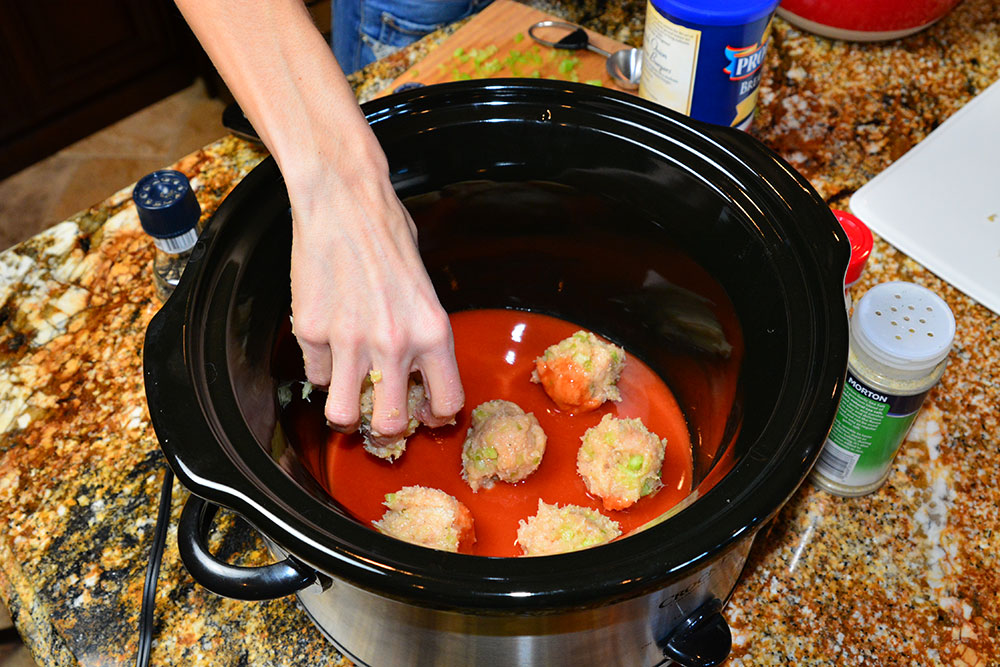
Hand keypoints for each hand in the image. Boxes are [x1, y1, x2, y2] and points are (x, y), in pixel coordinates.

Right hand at [286, 140, 463, 438]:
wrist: (344, 199)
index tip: (424, 413)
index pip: (446, 403)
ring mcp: (350, 342)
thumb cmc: (387, 232)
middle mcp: (394, 344)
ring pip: (342, 415)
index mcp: (433, 332)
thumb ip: (422, 334)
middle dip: (385, 427)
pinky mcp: (313, 331)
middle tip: (379, 412)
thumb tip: (416, 372)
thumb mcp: (425, 288)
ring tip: (346, 395)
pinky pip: (315, 374)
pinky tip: (328, 345)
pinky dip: (321, 369)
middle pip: (390, 425)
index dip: (434, 416)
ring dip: (344, 412)